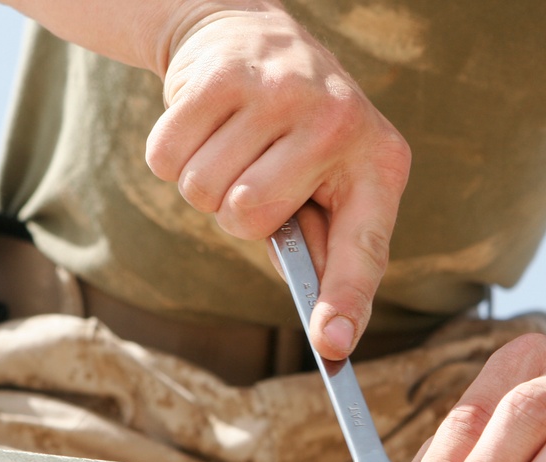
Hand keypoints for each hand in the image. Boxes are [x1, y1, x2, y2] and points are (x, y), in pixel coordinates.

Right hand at [146, 4, 410, 359]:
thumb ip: (319, 248)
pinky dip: (170, 154)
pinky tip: (202, 122)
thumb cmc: (293, 133)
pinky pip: (166, 158)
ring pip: (204, 191)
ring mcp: (281, 92)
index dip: (344, 299)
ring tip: (231, 142)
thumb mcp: (325, 183)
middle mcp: (338, 124)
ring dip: (203, 182)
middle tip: (253, 171)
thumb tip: (327, 331)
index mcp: (379, 163)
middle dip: (236, 211)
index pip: (363, 246)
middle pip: (249, 219)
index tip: (331, 345)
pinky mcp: (224, 73)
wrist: (249, 31)